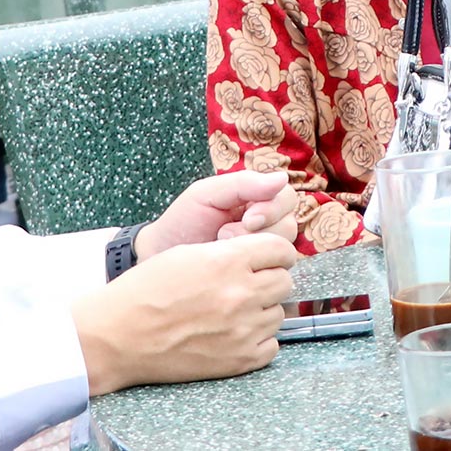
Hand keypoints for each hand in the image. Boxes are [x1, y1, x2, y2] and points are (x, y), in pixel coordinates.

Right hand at [71, 233, 296, 394]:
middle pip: (285, 280)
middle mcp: (240, 294)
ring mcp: (242, 330)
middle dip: (271, 278)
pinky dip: (260, 339)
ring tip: (236, 310)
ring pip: (279, 313)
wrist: (119, 335)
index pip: (280, 248)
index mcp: (228, 261)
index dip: (275, 251)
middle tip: (251, 283)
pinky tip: (237, 332)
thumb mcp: (188, 253)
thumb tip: (260, 253)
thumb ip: (230, 251)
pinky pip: (272, 345)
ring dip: (263, 309)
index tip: (270, 256)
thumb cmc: (146, 291)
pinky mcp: (238, 360)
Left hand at [138, 170, 298, 258]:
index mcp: (256, 198)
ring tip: (223, 248)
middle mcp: (266, 223)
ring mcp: (262, 250)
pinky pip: (273, 272)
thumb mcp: (206, 194)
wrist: (161, 257)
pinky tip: (231, 266)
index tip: (249, 220)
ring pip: (284, 249)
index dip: (273, 209)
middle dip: (259, 233)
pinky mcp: (256, 272)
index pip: (286, 197)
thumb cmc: (182, 223)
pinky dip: (253, 268)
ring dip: (253, 250)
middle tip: (225, 234)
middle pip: (289, 225)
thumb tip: (281, 178)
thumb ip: (243, 183)